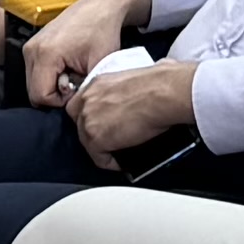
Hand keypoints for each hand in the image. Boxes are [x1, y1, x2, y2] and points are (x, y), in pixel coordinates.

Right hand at [14, 0, 143, 106]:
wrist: (100, 6)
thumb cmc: (102, 32)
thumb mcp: (98, 65)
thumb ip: (83, 90)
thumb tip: (73, 107)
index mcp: (45, 54)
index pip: (40, 97)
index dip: (60, 102)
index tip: (78, 91)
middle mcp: (31, 50)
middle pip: (33, 92)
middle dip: (55, 95)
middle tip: (77, 84)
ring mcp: (30, 46)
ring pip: (33, 83)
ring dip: (52, 86)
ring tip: (73, 74)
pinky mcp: (33, 45)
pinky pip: (35, 72)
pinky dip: (49, 76)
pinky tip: (67, 67)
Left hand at [65, 57, 199, 157]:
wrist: (163, 93)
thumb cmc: (159, 84)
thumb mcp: (131, 81)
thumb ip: (121, 92)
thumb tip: (132, 100)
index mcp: (96, 84)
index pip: (81, 104)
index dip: (92, 118)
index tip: (103, 125)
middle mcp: (87, 100)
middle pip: (80, 123)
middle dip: (93, 132)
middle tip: (111, 140)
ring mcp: (88, 119)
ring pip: (87, 141)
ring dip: (102, 148)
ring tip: (118, 152)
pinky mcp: (96, 138)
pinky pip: (99, 158)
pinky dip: (111, 162)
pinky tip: (123, 162)